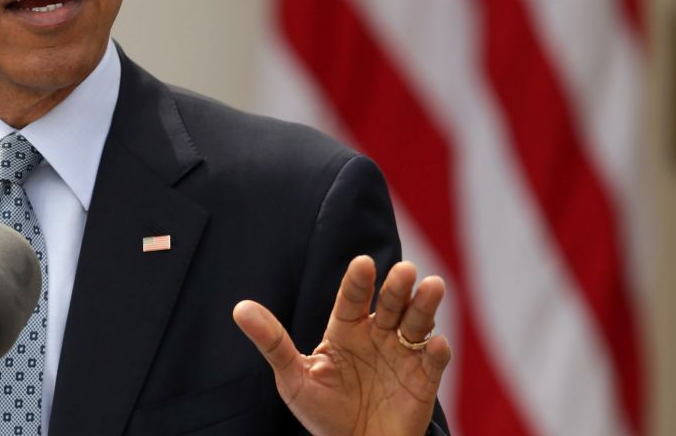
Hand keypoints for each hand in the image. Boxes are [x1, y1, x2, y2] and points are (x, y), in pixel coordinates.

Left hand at [233, 257, 450, 435]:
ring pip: (417, 322)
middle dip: (397, 287)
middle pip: (390, 303)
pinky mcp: (423, 379)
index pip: (352, 298)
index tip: (363, 263)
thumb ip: (272, 342)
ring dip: (425, 305)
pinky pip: (433, 361)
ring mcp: (402, 354)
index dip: (358, 281)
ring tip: (432, 286)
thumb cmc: (321, 411)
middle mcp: (377, 334)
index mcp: (346, 329)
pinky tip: (435, 344)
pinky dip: (436, 352)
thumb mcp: (293, 377)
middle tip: (404, 271)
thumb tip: (239, 308)